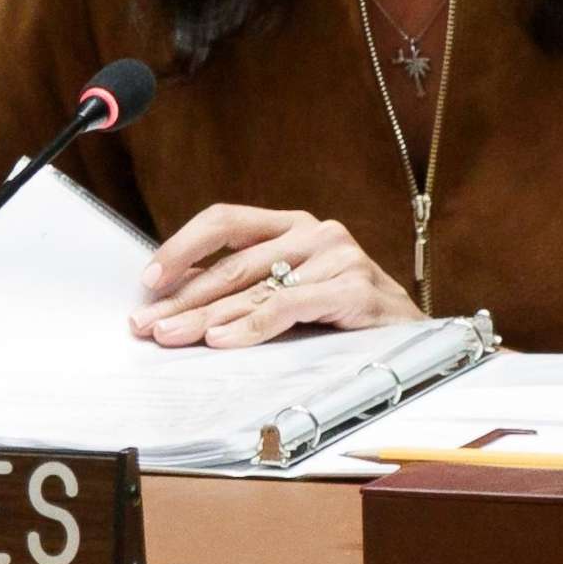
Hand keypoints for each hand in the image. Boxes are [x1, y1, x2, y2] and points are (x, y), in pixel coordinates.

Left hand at [127, 205, 420, 349]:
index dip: (182, 246)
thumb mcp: (293, 292)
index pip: (226, 221)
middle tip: (146, 323)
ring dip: (204, 318)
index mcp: (294, 225)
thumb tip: (177, 304)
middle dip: (182, 298)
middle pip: (232, 264)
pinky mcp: (354, 289)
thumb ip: (246, 289)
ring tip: (171, 336)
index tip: (148, 279)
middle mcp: (315, 232)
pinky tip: (223, 340)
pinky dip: (250, 326)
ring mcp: (338, 257)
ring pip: (255, 289)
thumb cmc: (347, 319)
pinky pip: (289, 307)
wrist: (417, 342)